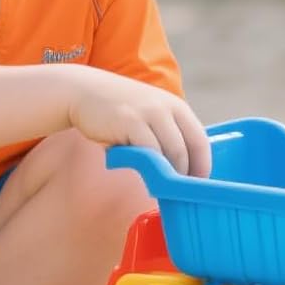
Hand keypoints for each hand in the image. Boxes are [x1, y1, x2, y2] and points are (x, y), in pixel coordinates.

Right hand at [64, 68, 211, 176]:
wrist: (83, 91)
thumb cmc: (117, 109)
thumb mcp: (149, 114)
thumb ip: (164, 134)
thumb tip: (178, 169)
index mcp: (176, 106)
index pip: (200, 140)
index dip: (202, 165)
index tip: (195, 184)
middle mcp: (167, 107)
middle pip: (188, 149)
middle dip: (185, 175)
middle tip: (177, 192)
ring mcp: (149, 112)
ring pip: (171, 152)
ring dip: (168, 174)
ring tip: (159, 186)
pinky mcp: (130, 121)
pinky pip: (148, 152)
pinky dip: (149, 167)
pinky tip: (142, 173)